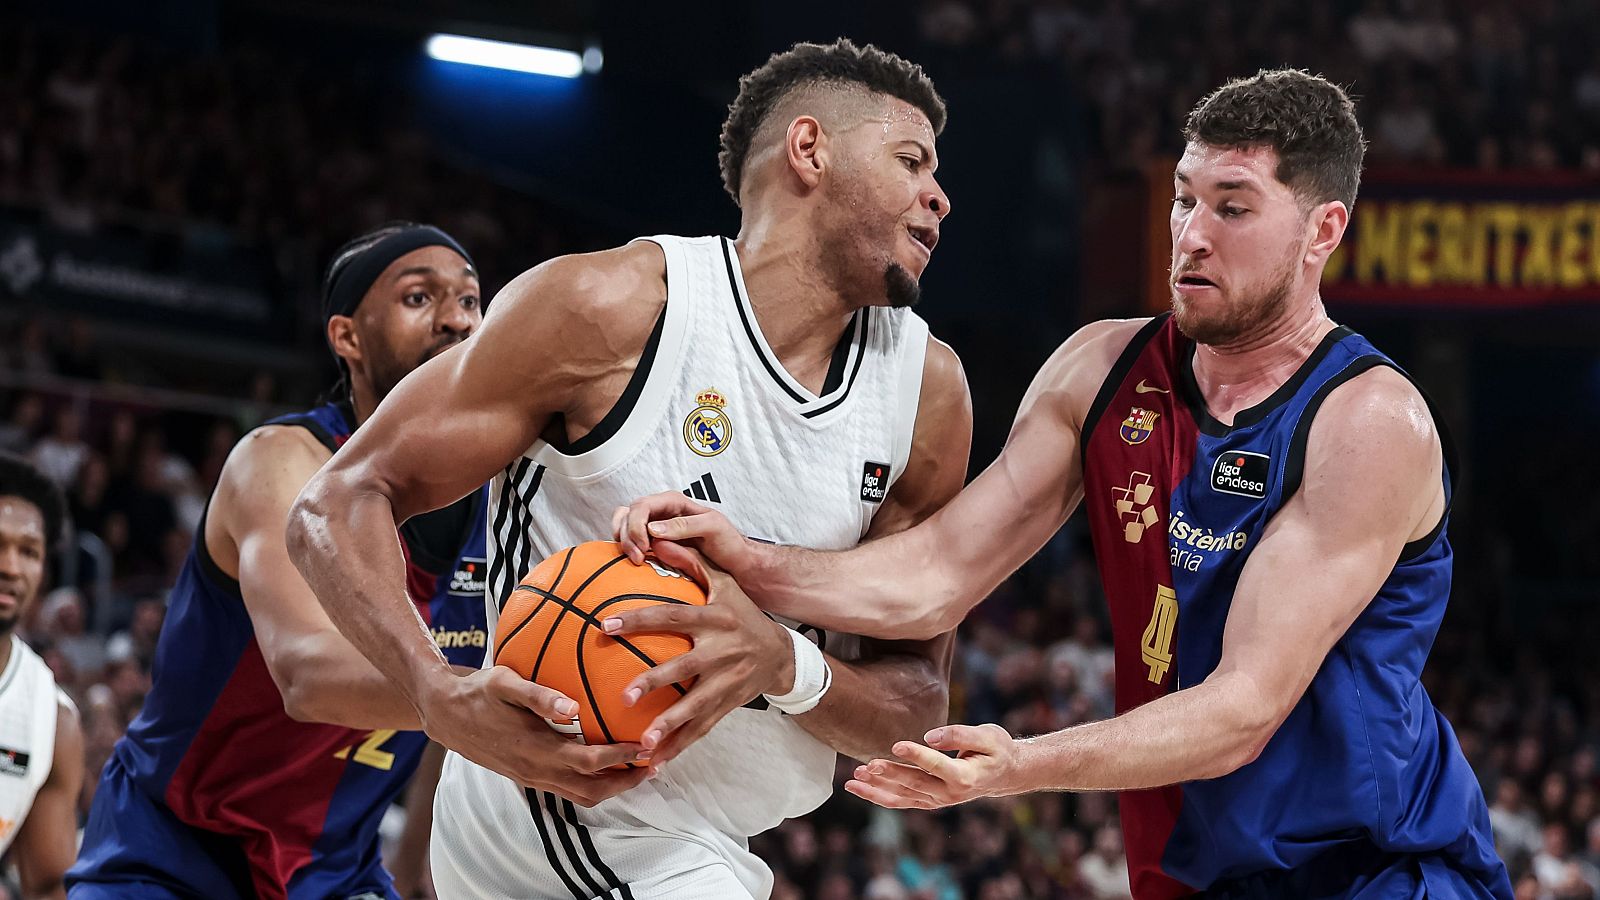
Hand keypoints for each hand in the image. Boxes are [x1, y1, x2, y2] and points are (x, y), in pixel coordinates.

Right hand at [417, 665, 647, 805]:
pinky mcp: (529, 777)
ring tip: (641, 768)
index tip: (648, 745)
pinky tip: (608, 764)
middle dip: (627, 780)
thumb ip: (538, 696)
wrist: (445, 714)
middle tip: (657, 762)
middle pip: (592, 789)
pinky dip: (594, 783)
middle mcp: (536, 770)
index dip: (621, 758)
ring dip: (613, 786)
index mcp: (535, 749)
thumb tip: (573, 707)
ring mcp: (532, 778)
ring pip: (581, 795)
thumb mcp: (505, 683)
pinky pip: (568, 790)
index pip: (589, 762)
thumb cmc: (478, 693)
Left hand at [599, 548, 794, 768]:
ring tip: (642, 744)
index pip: (673, 617)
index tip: (606, 625)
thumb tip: (657, 539)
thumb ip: (692, 562)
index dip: (640, 620)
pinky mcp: (727, 706)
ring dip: (669, 726)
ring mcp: (726, 682)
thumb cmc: (742, 613)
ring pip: (695, 707)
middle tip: (624, 696)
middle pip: (684, 667)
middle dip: (655, 682)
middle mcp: (721, 651)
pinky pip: (701, 730)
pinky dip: (679, 747)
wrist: (781, 655)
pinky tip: (655, 764)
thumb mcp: (725, 583)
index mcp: (715, 618)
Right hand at [611, 493, 755, 575]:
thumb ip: (684, 525)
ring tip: (636, 560)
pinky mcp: (652, 541)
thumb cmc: (727, 541)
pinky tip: (635, 560)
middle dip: (627, 535)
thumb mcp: (712, 528)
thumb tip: (653, 528)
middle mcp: (661, 511)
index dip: (636, 525)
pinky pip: (629, 538)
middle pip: (628, 514)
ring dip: (623, 541)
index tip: (644, 546)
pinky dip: (625, 547)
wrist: (733, 560)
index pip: (642, 506)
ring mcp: (654, 525)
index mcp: (674, 502)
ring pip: (623, 524)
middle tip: (638, 558)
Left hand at [844, 723, 1024, 808]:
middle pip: (915, 784)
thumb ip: (960, 734)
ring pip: (902, 797)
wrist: (1005, 774)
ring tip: (855, 776)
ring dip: (877, 788)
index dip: (917, 755)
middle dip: (890, 774)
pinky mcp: (928, 801)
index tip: (897, 744)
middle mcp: (950, 793)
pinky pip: (900, 801)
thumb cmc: (996, 750)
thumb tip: (930, 736)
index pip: (937, 766)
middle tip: (869, 764)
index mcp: (966, 777)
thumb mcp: (988, 736)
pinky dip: (878, 795)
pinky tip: (858, 787)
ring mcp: (938, 800)